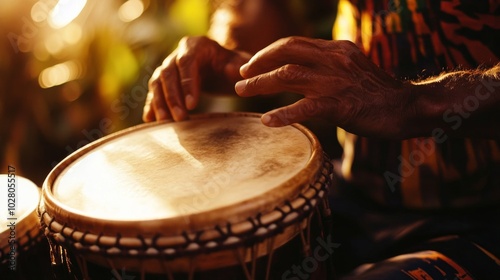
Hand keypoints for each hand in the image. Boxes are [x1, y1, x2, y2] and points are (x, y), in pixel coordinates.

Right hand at [143, 36, 250, 121]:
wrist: (220, 66)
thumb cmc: (231, 64)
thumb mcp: (239, 63)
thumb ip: (238, 66)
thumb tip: (234, 71)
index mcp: (196, 45)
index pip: (186, 62)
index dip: (187, 83)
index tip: (192, 105)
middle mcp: (177, 54)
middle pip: (168, 74)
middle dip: (172, 97)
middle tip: (180, 118)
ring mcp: (168, 67)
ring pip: (157, 83)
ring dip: (159, 102)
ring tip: (164, 122)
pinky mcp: (163, 81)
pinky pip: (154, 92)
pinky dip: (151, 105)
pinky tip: (151, 120)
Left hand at [235, 36, 414, 137]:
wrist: (409, 106)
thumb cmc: (379, 93)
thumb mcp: (353, 69)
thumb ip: (329, 67)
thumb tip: (303, 72)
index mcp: (336, 49)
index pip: (293, 43)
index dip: (268, 52)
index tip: (252, 64)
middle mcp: (333, 60)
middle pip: (285, 52)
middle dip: (258, 62)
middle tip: (240, 76)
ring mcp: (335, 81)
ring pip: (287, 76)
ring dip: (260, 84)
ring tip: (241, 92)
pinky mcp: (339, 105)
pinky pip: (304, 108)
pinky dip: (282, 114)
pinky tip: (267, 121)